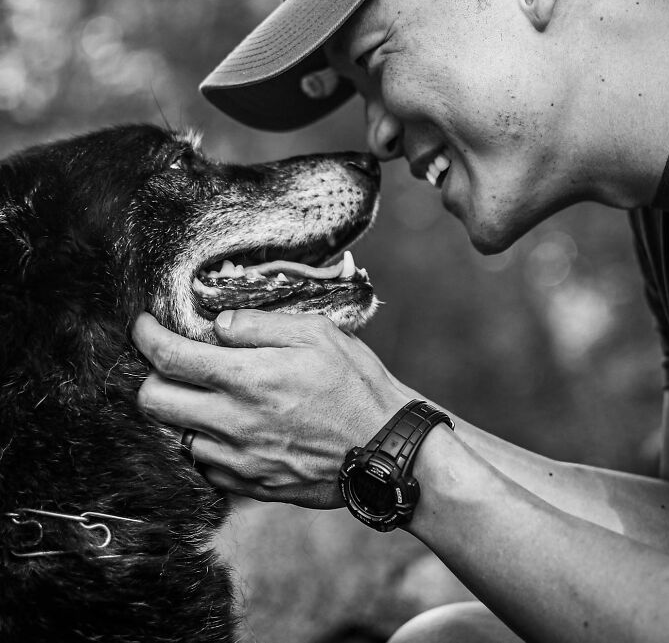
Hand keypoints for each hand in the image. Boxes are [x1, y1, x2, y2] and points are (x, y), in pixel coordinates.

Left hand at [133, 310, 409, 507]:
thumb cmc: (355, 384)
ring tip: (205, 396)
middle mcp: (232, 423)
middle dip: (150, 376)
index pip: (169, 358)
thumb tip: (218, 325)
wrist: (385, 449)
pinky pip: (205, 466)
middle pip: (153, 403)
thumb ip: (259, 324)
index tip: (142, 326)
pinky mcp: (250, 485)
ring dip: (180, 413)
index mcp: (247, 379)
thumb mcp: (316, 333)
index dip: (145, 337)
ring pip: (174, 437)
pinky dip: (205, 444)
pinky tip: (228, 428)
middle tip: (171, 363)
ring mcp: (238, 460)